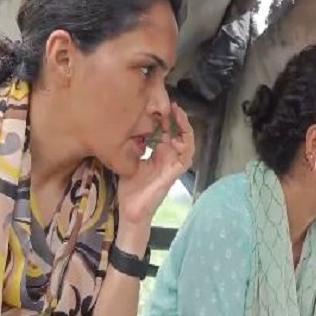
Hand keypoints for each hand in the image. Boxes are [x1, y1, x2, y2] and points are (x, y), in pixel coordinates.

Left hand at [117, 102, 193, 230]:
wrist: (132, 210)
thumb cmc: (131, 189)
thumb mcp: (129, 161)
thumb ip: (133, 147)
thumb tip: (127, 129)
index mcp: (159, 154)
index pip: (167, 131)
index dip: (166, 118)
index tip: (159, 105)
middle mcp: (169, 158)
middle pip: (180, 133)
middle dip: (178, 118)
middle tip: (172, 105)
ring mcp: (173, 166)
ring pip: (188, 143)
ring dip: (185, 128)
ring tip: (178, 114)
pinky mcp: (175, 174)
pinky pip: (186, 158)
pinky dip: (186, 146)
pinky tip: (179, 137)